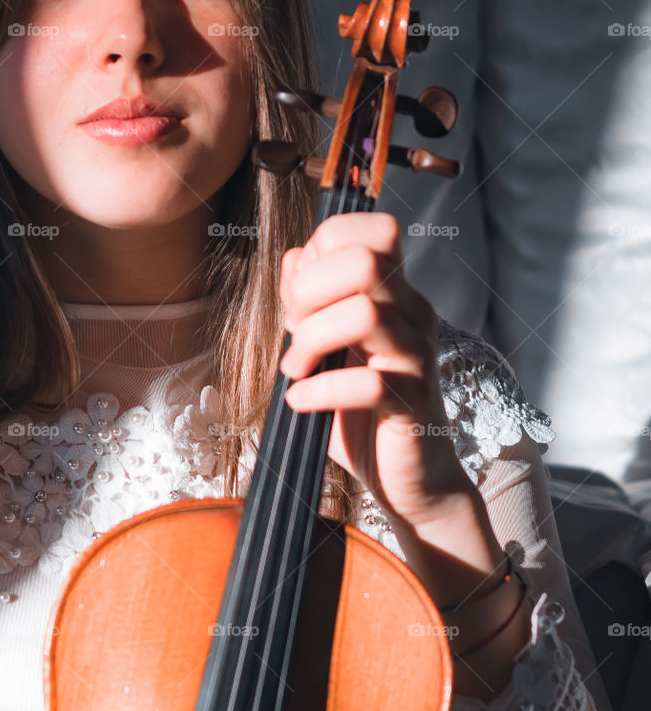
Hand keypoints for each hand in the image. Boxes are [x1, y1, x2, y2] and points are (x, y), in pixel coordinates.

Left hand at [278, 212, 470, 530]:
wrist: (410, 480)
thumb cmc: (362, 412)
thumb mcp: (327, 348)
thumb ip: (310, 302)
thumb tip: (294, 258)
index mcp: (394, 293)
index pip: (371, 230)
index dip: (322, 251)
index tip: (300, 295)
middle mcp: (412, 315)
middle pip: (365, 260)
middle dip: (310, 291)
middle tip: (294, 333)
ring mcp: (416, 357)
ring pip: (367, 313)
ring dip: (312, 339)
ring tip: (296, 369)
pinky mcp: (412, 404)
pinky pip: (368, 384)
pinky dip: (320, 391)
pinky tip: (301, 402)